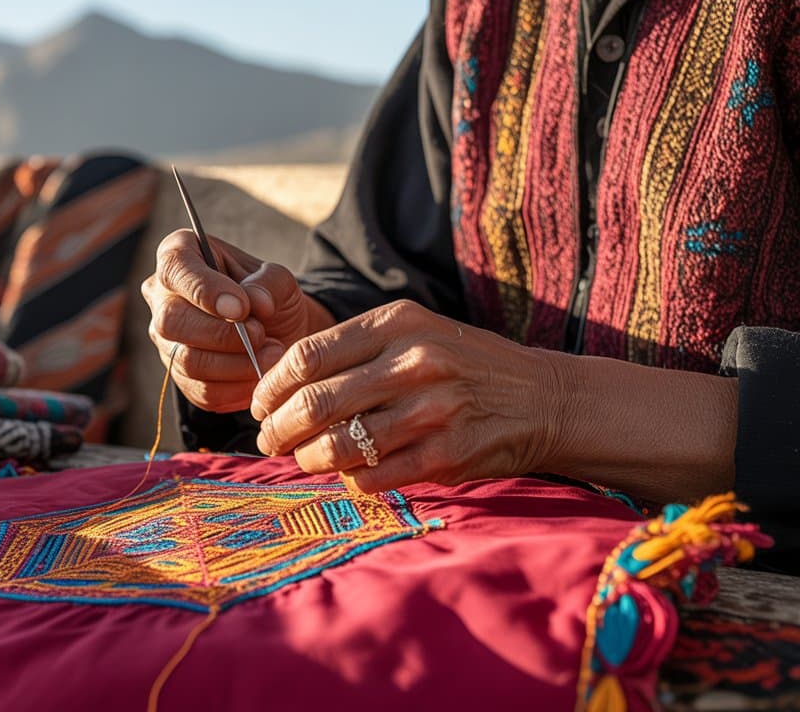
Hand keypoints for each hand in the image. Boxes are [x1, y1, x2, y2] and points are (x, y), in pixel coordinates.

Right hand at [141, 230, 331, 412]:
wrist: (278, 332)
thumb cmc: (269, 295)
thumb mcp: (278, 279)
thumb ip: (268, 284)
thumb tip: (255, 303)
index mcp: (180, 255)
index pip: (175, 268)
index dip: (205, 290)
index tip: (241, 308)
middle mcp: (162, 297)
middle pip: (171, 320)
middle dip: (221, 334)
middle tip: (260, 334)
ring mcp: (166, 340)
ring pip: (185, 359)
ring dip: (234, 363)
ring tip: (271, 354)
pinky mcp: (179, 376)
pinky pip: (200, 390)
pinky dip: (236, 387)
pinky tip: (260, 374)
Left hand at [250, 300, 564, 492]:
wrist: (544, 398)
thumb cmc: (463, 365)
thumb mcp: (414, 333)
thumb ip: (354, 350)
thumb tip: (280, 385)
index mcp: (396, 324)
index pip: (307, 356)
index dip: (270, 386)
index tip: (259, 404)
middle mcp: (412, 362)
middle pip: (314, 402)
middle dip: (278, 428)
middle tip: (268, 440)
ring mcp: (431, 410)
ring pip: (338, 445)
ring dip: (308, 459)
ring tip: (301, 460)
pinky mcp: (446, 454)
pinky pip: (373, 476)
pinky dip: (349, 480)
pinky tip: (348, 474)